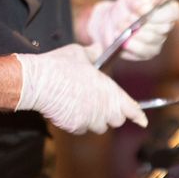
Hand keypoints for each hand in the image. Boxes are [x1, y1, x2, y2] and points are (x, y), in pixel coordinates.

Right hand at [14, 44, 147, 133]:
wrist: (36, 82)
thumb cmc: (59, 66)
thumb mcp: (79, 53)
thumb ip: (94, 53)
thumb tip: (98, 48)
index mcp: (110, 90)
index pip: (132, 108)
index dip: (138, 116)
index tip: (142, 121)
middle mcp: (103, 108)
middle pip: (116, 120)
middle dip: (112, 115)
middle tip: (103, 106)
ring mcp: (90, 119)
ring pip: (99, 127)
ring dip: (96, 120)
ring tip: (84, 107)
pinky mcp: (75, 126)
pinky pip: (82, 129)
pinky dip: (79, 123)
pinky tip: (70, 111)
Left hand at [86, 0, 178, 61]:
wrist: (111, 23)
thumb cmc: (125, 9)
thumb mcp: (129, 0)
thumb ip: (138, 1)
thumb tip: (147, 7)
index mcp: (165, 10)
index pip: (174, 12)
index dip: (163, 13)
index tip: (147, 11)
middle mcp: (165, 27)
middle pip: (163, 28)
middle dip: (143, 22)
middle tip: (127, 18)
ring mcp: (158, 42)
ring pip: (151, 39)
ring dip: (134, 33)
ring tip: (119, 28)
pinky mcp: (148, 53)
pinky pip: (143, 51)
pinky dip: (131, 45)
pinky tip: (122, 41)